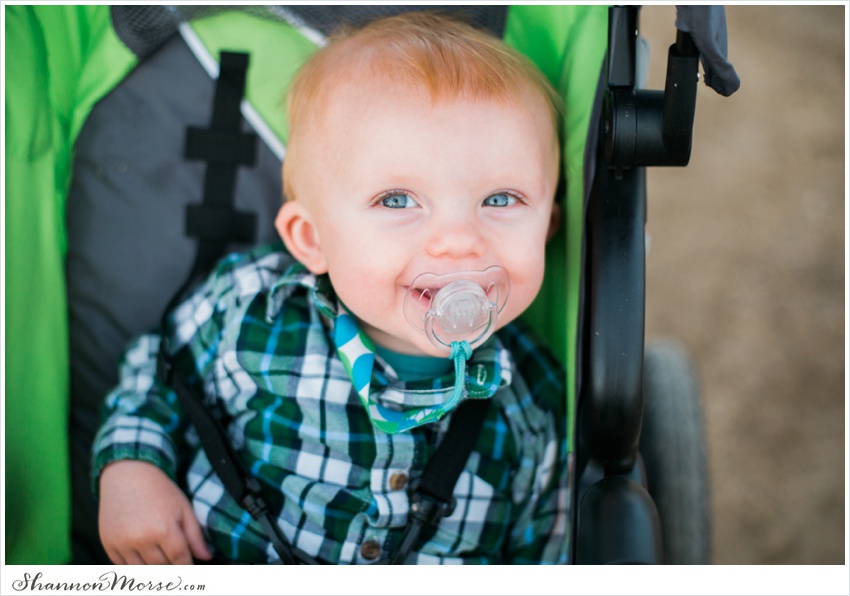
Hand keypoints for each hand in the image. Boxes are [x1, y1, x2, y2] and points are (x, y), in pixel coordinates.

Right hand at [98, 460, 212, 563]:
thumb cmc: (160, 490)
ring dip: (153, 568)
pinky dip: (135, 566)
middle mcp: (141, 539)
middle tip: (176, 560)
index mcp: (164, 530)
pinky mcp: (108, 544)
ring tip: (160, 557)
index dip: (187, 566)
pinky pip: (123, 567)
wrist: (127, 474)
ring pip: (142, 570)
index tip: (190, 567)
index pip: (180, 561)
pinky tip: (142, 555)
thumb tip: (206, 557)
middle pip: (161, 567)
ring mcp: (122, 543)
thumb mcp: (183, 508)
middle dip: (172, 566)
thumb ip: (195, 536)